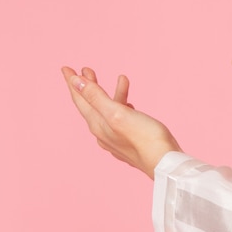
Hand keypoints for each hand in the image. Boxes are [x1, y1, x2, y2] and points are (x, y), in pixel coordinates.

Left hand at [61, 66, 181, 178]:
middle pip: (91, 105)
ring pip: (108, 111)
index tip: (65, 68)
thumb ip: (96, 97)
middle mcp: (103, 133)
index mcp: (98, 124)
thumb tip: (75, 82)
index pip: (80, 100)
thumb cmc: (144, 138)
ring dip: (112, 94)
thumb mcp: (117, 113)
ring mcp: (116, 139)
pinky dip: (121, 107)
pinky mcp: (130, 142)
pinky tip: (129, 105)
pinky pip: (120, 119)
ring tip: (122, 79)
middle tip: (86, 69)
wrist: (165, 163)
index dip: (72, 82)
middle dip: (88, 86)